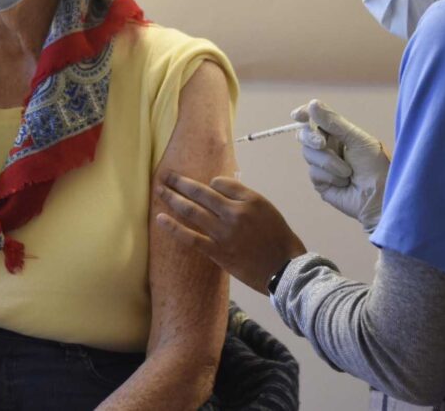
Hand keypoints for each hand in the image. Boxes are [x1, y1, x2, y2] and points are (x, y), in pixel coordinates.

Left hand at [155, 173, 306, 294]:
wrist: (284, 269)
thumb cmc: (278, 238)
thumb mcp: (267, 209)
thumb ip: (244, 198)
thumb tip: (219, 189)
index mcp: (250, 199)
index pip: (220, 183)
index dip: (210, 184)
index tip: (204, 187)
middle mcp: (235, 212)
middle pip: (202, 192)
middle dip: (181, 182)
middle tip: (166, 175)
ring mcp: (224, 232)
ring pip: (192, 211)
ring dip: (173, 198)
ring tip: (159, 190)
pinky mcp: (217, 252)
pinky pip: (191, 237)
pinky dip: (173, 227)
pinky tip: (160, 219)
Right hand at [292, 99, 389, 232]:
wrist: (380, 196)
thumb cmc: (376, 165)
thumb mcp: (357, 139)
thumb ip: (333, 122)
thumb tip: (312, 104)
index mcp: (338, 132)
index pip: (315, 118)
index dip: (304, 114)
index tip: (297, 114)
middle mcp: (328, 146)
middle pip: (304, 135)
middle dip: (310, 138)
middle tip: (322, 143)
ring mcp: (322, 165)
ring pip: (309, 154)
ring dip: (329, 162)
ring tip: (348, 172)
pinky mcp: (320, 182)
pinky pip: (314, 173)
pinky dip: (330, 176)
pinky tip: (344, 183)